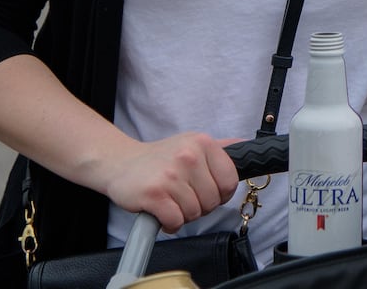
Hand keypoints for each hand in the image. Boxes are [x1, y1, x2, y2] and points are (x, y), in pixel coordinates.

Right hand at [100, 132, 241, 232]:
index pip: (230, 180)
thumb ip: (220, 148)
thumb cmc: (159, 158)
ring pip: (194, 213)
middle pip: (213, 200)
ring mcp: (171, 175)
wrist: (120, 163)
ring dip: (183, 214)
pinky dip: (170, 223)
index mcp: (203, 143)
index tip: (207, 191)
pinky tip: (161, 211)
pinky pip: (176, 221)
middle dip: (200, 206)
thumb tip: (247, 147)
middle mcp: (188, 156)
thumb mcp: (191, 144)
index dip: (220, 193)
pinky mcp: (154, 194)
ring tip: (170, 201)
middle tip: (182, 196)